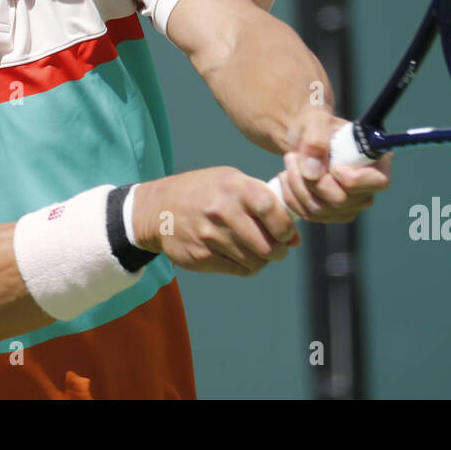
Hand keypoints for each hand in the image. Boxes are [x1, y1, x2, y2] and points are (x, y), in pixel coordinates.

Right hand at [132, 167, 300, 276]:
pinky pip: (238, 270)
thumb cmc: (202, 192)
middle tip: (280, 248)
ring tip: (259, 251)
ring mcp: (210, 236)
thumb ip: (259, 197)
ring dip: (263, 260)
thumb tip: (292, 226)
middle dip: (279, 251)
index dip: (286, 227)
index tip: (290, 235)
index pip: (271, 210)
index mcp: (233, 187)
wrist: (158, 210)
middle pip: (266, 244)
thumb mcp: (228, 179)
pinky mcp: (201, 257)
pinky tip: (241, 255)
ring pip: (255, 261)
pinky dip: (247, 266)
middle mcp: (221, 211)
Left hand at [277, 105, 391, 222]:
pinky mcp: (331, 214)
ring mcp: (350, 205)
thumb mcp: (315, 121)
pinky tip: (287, 176)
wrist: (304, 138)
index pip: (377, 182)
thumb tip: (313, 173)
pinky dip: (291, 196)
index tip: (330, 163)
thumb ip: (316, 140)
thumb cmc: (316, 125)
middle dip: (309, 180)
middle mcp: (367, 188)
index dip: (350, 178)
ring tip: (289, 162)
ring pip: (319, 210)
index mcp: (377, 161)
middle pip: (340, 201)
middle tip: (293, 156)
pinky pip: (308, 215)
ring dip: (296, 185)